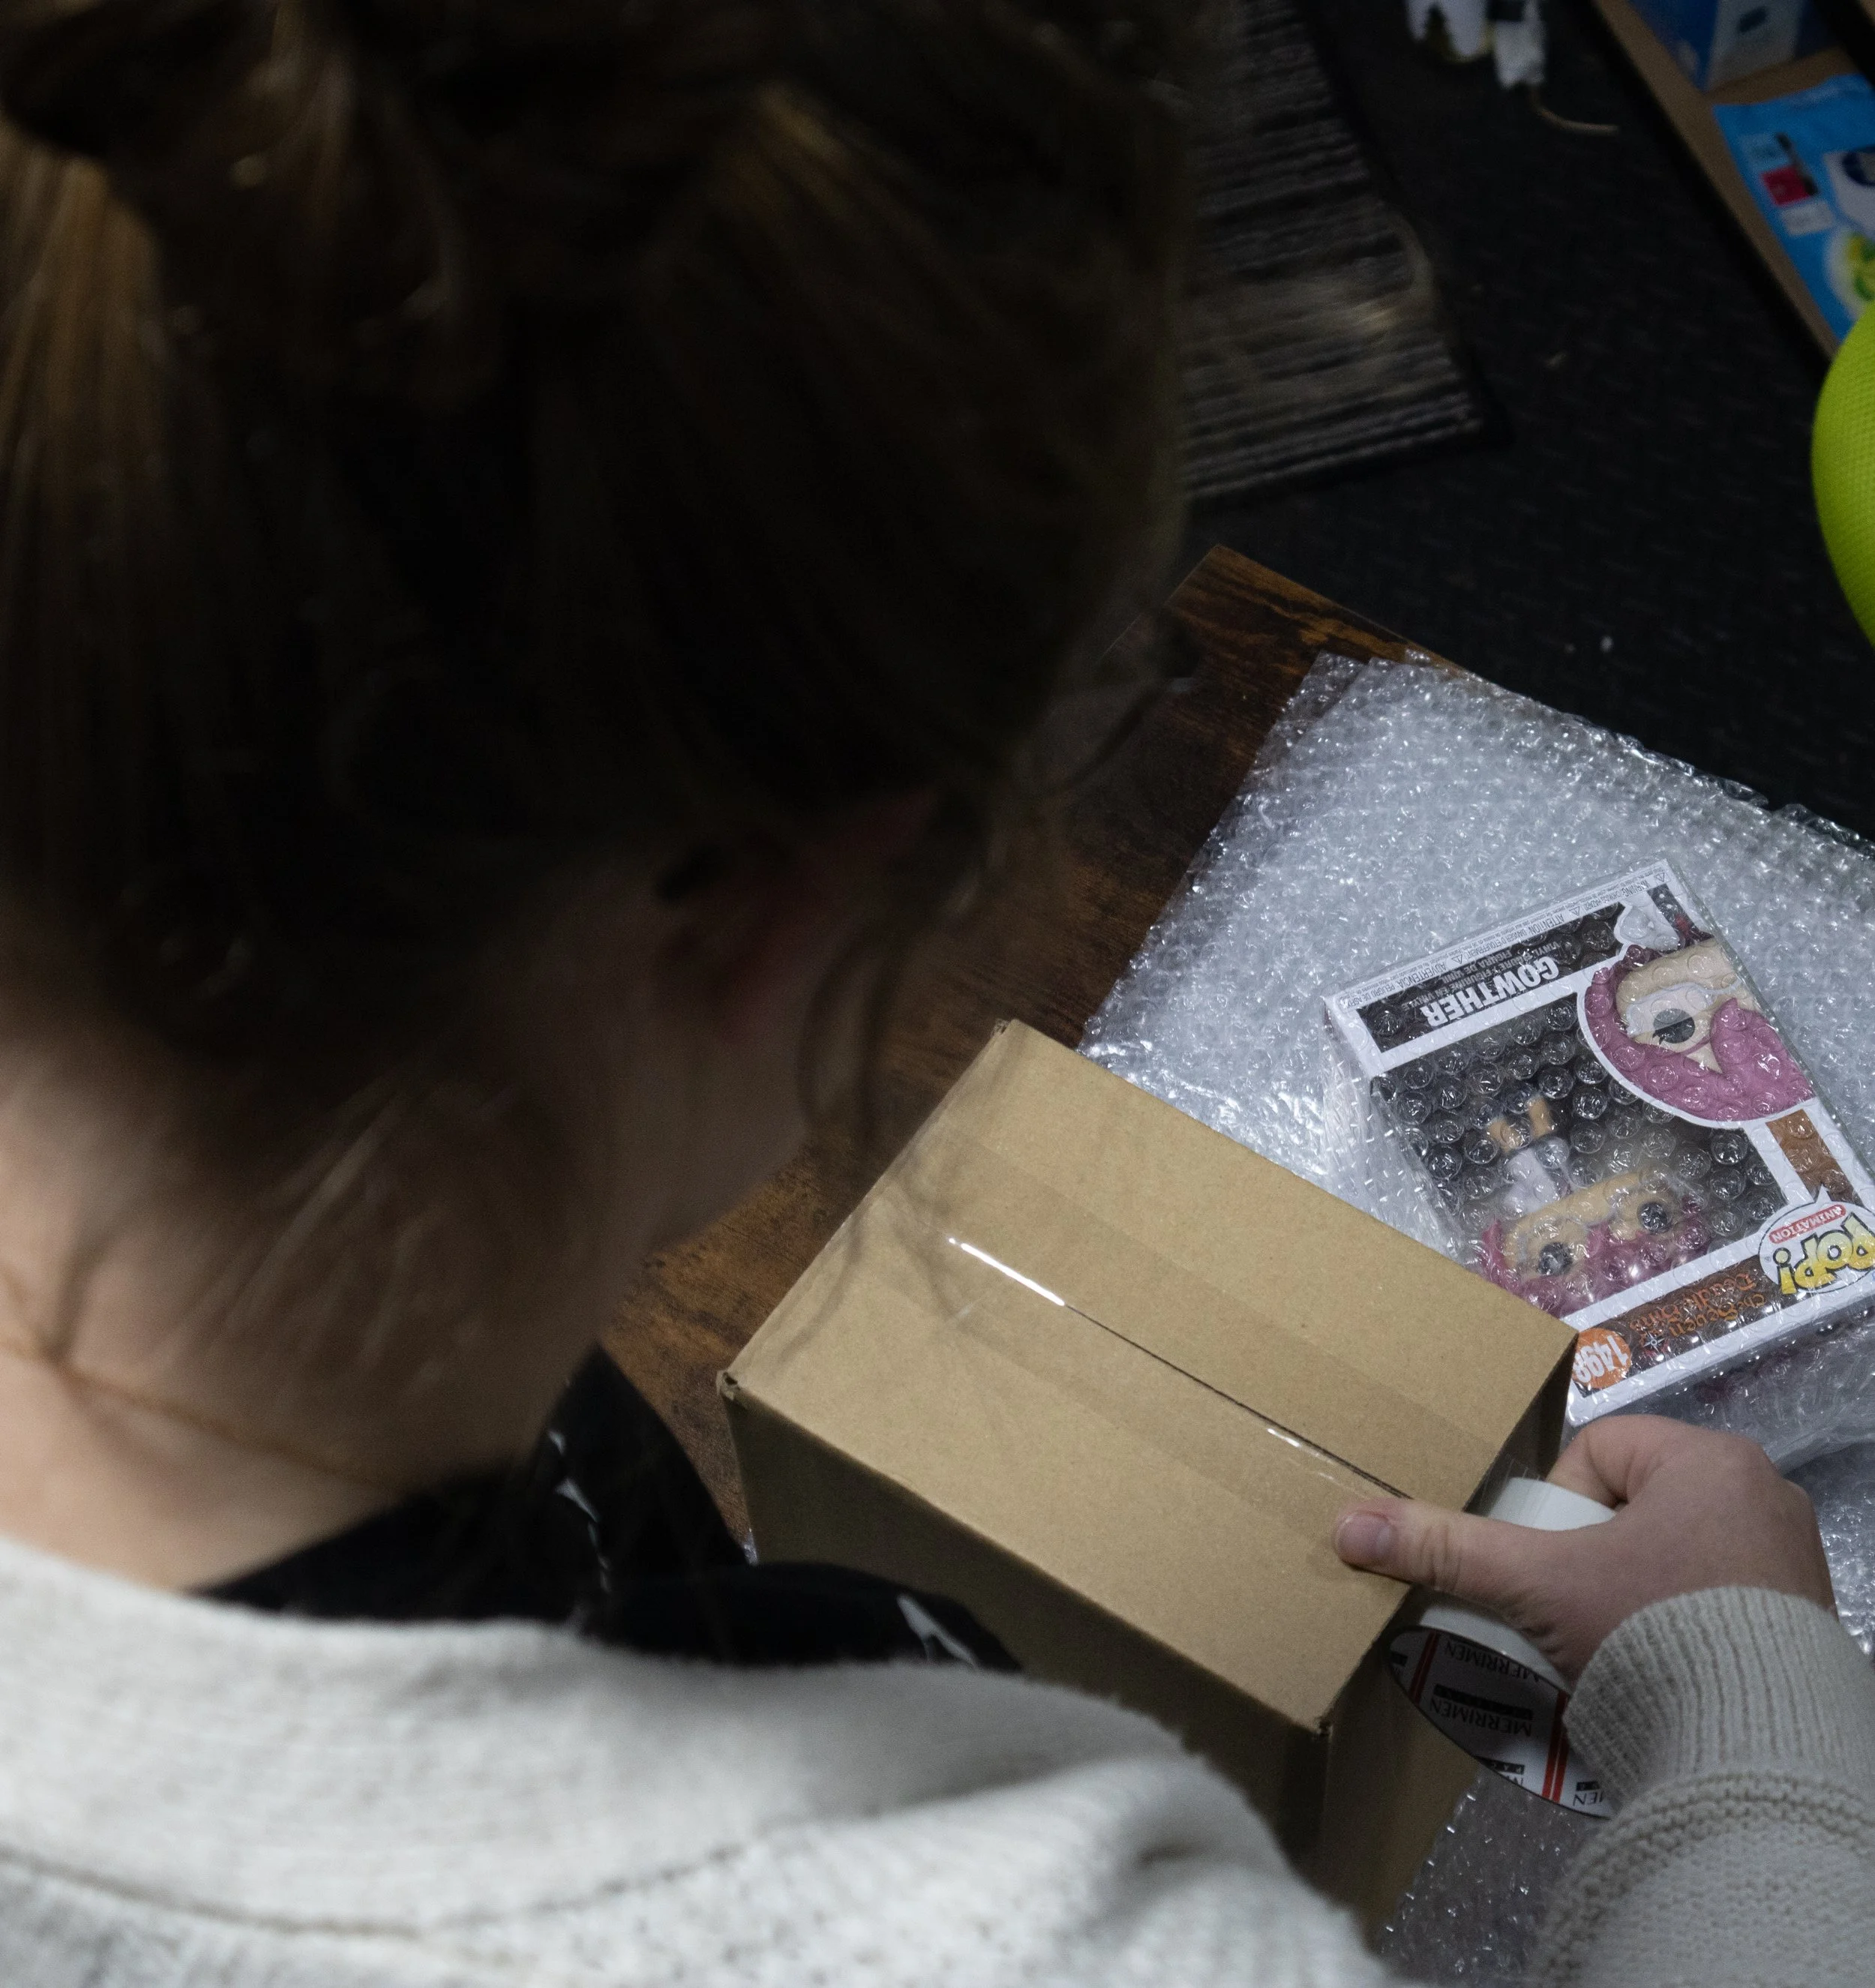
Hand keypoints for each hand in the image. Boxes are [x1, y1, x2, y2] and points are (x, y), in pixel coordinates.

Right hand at [1334, 1416, 1834, 1686]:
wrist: (1758, 1752)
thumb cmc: (1649, 1631)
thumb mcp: (1535, 1585)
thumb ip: (1446, 1550)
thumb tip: (1347, 1526)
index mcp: (1709, 1460)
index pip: (1598, 1455)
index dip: (1556, 1510)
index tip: (1549, 1569)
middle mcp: (1761, 1494)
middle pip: (1635, 1507)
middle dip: (1595, 1559)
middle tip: (1574, 1611)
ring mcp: (1792, 1560)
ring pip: (1677, 1556)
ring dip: (1639, 1593)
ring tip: (1616, 1647)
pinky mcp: (1807, 1621)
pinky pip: (1723, 1603)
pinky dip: (1688, 1629)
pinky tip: (1669, 1673)